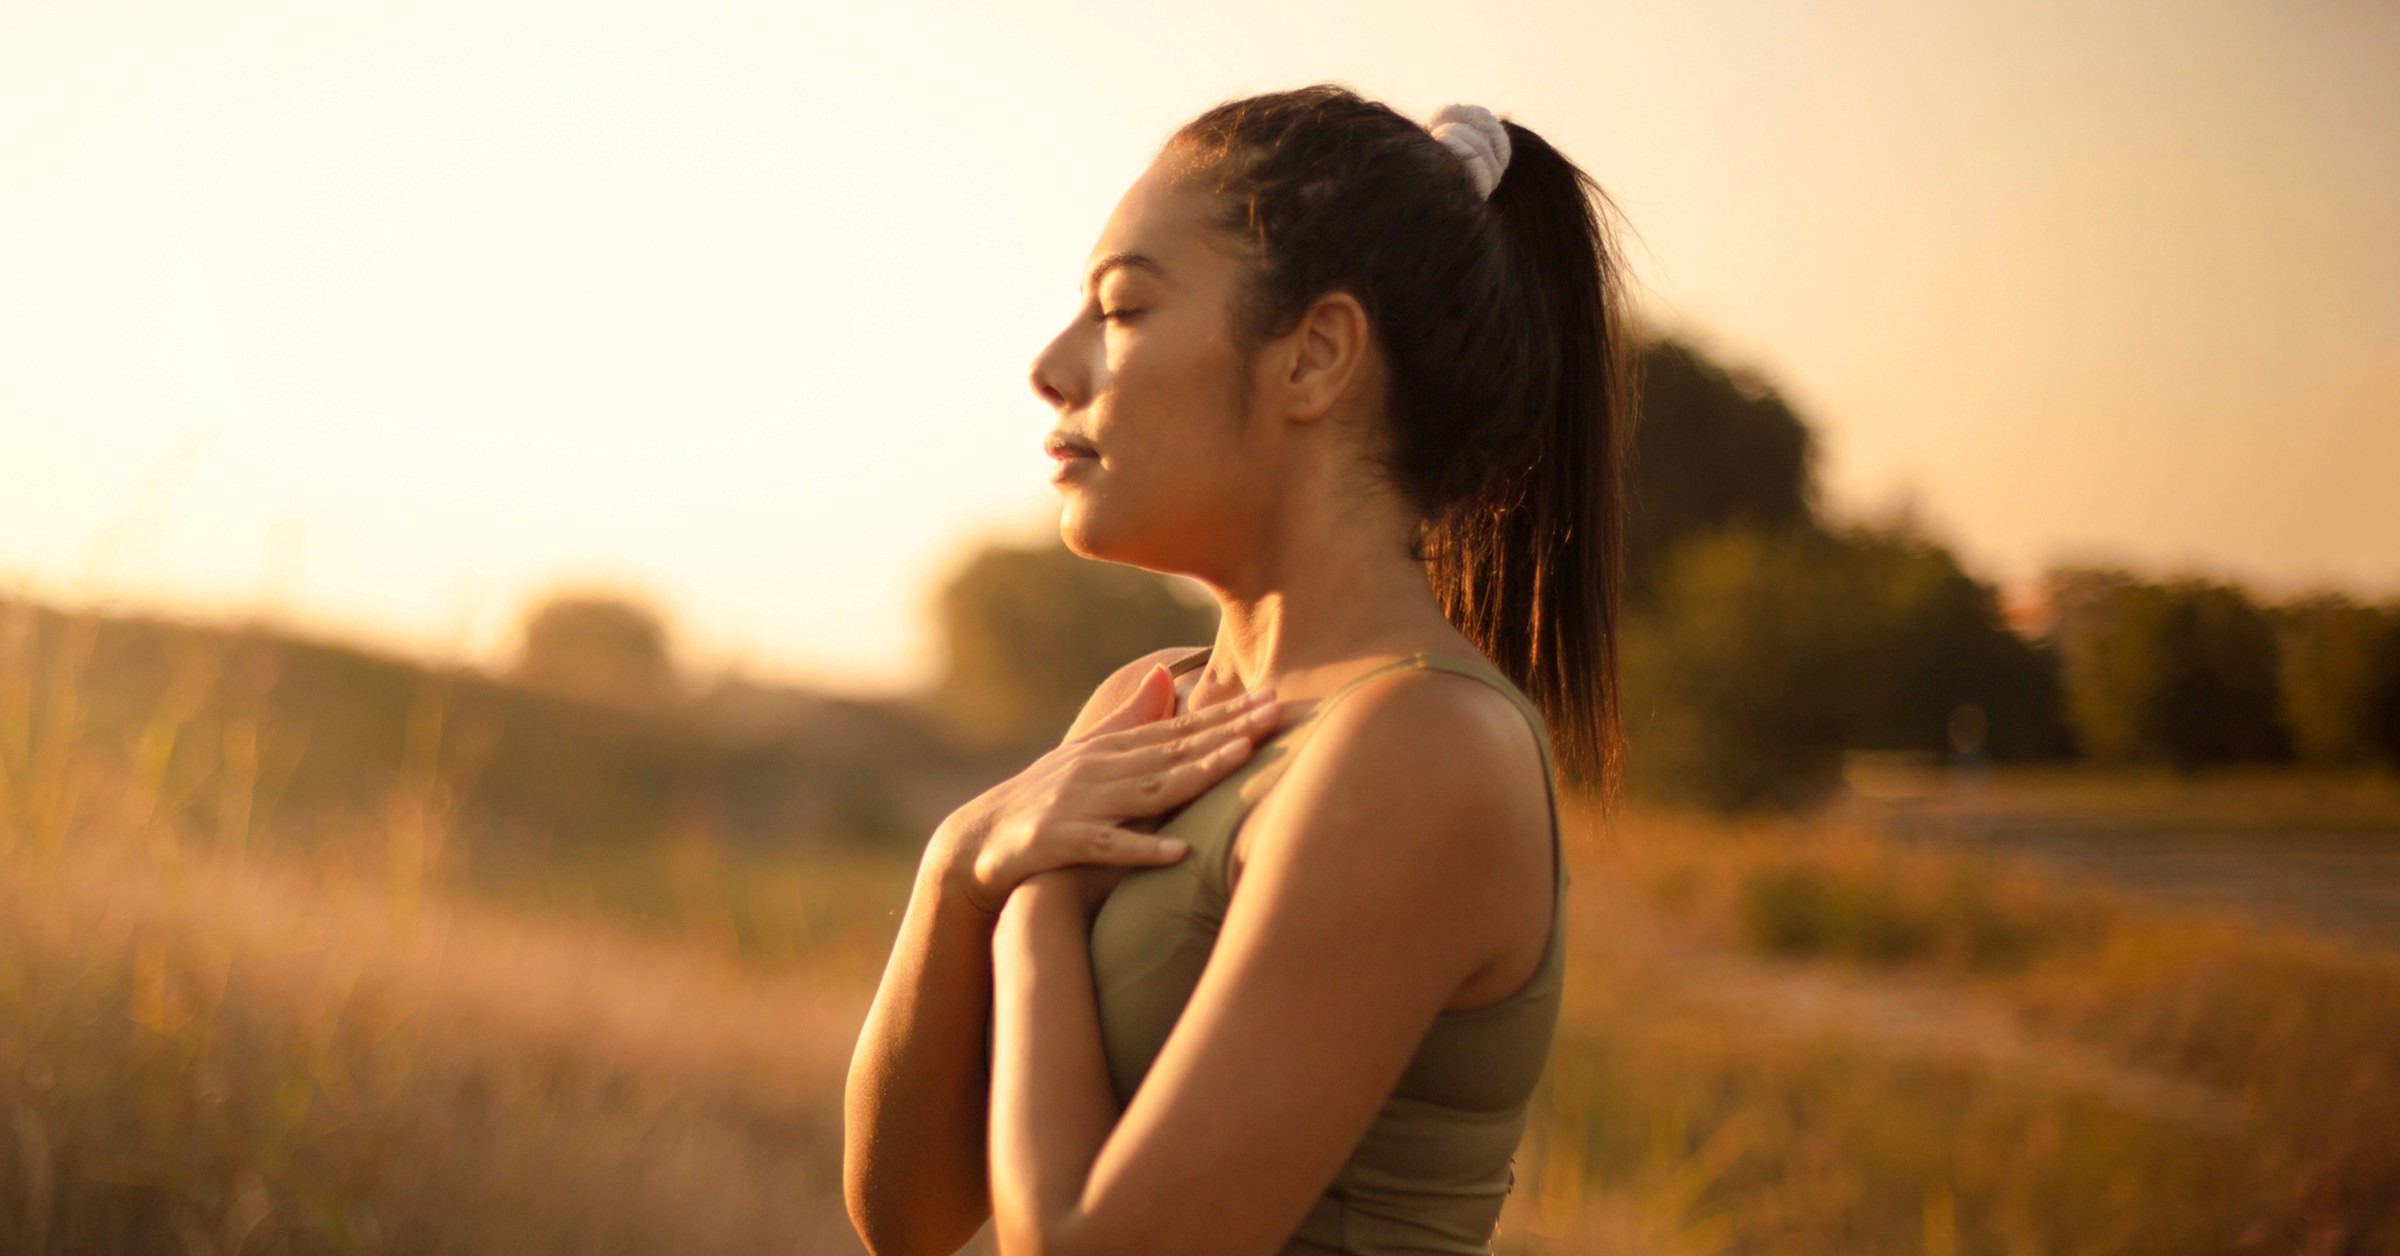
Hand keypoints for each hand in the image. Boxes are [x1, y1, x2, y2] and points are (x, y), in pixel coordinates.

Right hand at [935, 662, 1284, 917]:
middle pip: (1174, 750)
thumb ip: (1130, 718)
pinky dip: (1141, 849)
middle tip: (1277, 714)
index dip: (1228, 714)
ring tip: (1241, 759)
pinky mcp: (1058, 842)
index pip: (1180, 729)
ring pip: (1148, 788)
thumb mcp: (1087, 755)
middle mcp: (1099, 769)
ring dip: (1196, 774)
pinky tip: (1178, 851)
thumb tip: (1167, 673)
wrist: (975, 842)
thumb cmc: (1042, 799)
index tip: (1274, 698)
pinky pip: (1106, 846)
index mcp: (1111, 749)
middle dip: (1228, 731)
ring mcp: (1079, 803)